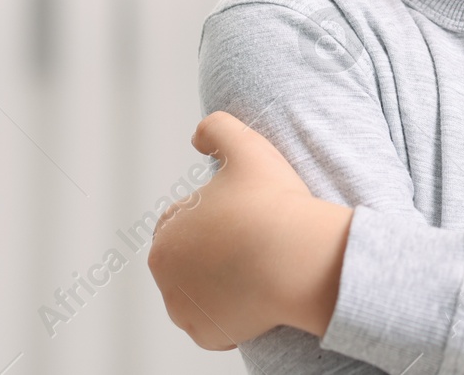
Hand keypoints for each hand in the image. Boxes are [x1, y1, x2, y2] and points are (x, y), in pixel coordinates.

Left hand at [147, 111, 354, 349]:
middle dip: (212, 252)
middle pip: (190, 260)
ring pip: (201, 292)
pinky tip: (258, 295)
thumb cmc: (272, 203)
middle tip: (252, 241)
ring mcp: (185, 311)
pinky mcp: (207, 336)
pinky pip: (217, 324)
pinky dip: (233, 314)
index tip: (241, 215)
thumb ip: (217, 127)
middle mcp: (165, 277)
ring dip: (220, 283)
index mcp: (165, 235)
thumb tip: (197, 137)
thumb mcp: (246, 146)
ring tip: (257, 266)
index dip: (213, 215)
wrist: (298, 259)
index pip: (183, 222)